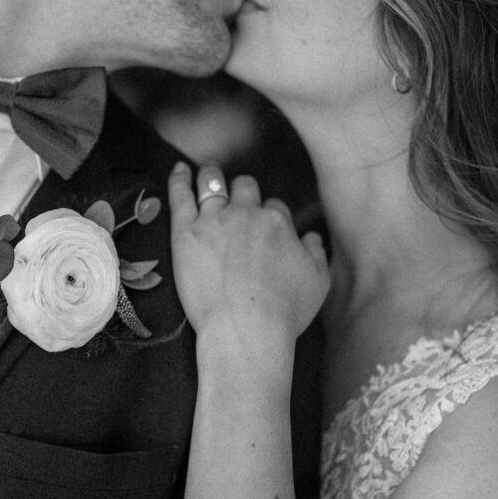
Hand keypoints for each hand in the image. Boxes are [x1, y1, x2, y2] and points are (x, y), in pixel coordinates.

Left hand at [169, 161, 329, 344]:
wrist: (247, 328)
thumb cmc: (285, 312)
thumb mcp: (318, 282)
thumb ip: (317, 253)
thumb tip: (312, 236)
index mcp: (277, 222)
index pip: (274, 207)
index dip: (270, 215)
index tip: (264, 226)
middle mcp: (246, 214)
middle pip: (245, 188)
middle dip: (244, 190)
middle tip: (237, 195)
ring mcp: (214, 220)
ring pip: (212, 183)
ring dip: (211, 175)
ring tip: (208, 171)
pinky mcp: (186, 232)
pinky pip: (180, 195)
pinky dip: (179, 179)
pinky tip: (179, 169)